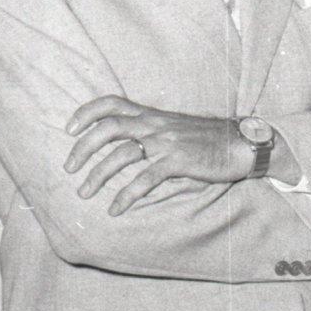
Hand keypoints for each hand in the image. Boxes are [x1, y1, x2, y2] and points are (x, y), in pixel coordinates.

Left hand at [63, 97, 248, 215]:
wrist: (242, 145)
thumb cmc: (208, 140)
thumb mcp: (176, 128)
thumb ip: (152, 130)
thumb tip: (128, 143)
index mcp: (152, 115)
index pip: (112, 102)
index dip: (86, 112)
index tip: (69, 128)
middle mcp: (155, 124)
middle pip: (108, 128)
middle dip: (82, 147)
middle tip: (69, 168)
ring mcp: (166, 142)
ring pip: (121, 155)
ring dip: (97, 175)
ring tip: (84, 192)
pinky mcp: (178, 162)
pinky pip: (145, 179)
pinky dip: (126, 195)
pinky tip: (115, 208)